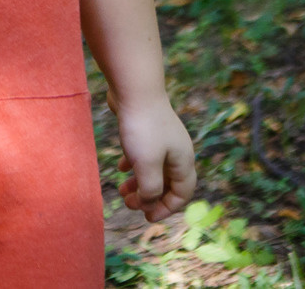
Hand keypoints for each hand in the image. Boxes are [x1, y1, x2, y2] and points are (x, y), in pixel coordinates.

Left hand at [114, 96, 195, 223]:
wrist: (134, 87)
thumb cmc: (142, 127)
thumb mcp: (147, 164)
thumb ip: (150, 188)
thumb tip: (148, 202)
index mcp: (183, 161)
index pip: (182, 194)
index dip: (166, 209)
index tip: (147, 218)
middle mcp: (177, 151)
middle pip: (169, 183)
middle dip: (151, 197)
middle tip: (130, 206)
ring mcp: (163, 139)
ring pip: (154, 169)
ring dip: (140, 183)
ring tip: (122, 191)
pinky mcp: (147, 129)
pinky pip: (144, 154)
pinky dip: (134, 165)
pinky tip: (120, 168)